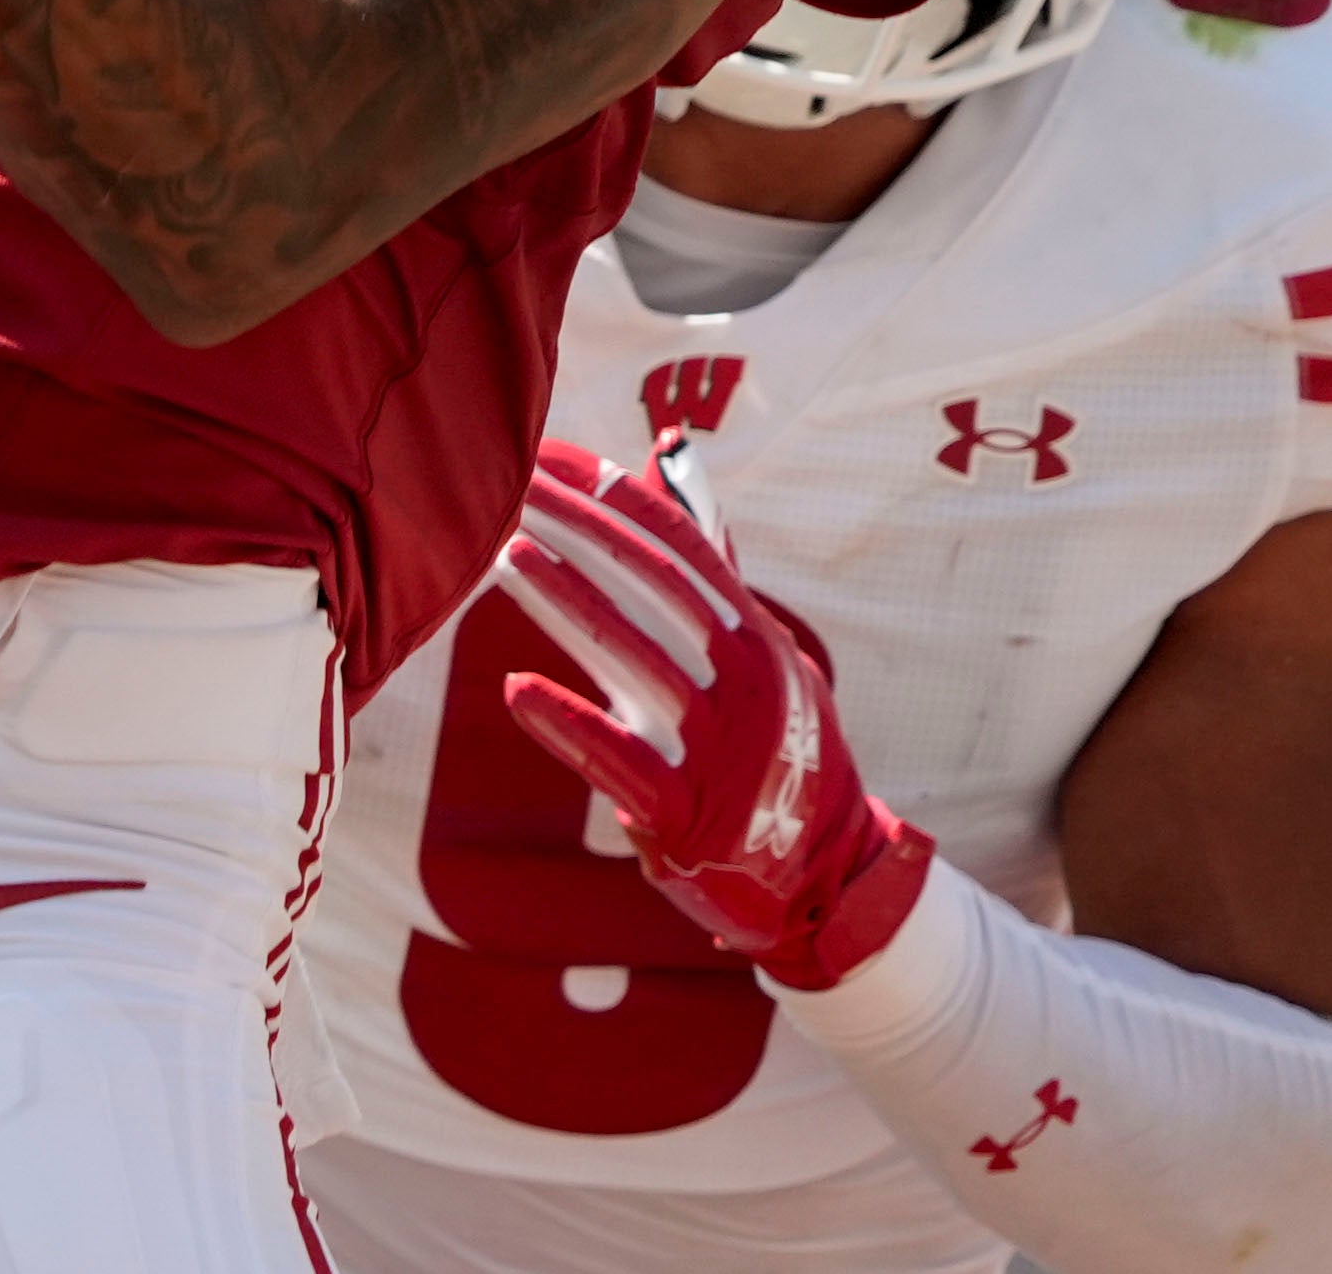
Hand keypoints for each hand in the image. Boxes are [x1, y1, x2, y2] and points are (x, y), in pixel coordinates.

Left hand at [496, 441, 934, 990]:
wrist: (826, 875)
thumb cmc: (776, 745)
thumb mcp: (762, 653)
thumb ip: (708, 560)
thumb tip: (670, 456)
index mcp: (753, 636)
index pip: (681, 545)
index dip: (617, 495)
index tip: (550, 456)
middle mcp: (742, 681)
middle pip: (653, 584)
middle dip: (580, 527)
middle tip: (512, 483)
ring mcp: (718, 748)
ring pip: (635, 659)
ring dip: (567, 603)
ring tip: (505, 553)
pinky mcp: (687, 813)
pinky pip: (620, 762)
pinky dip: (570, 725)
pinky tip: (516, 688)